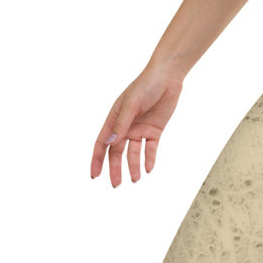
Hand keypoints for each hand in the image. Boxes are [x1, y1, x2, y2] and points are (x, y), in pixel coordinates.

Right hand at [90, 63, 184, 186]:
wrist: (168, 77)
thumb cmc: (146, 86)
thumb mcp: (132, 104)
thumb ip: (122, 124)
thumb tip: (110, 143)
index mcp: (114, 118)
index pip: (102, 143)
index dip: (97, 159)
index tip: (94, 175)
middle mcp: (125, 126)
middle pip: (117, 152)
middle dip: (115, 168)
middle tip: (116, 184)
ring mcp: (140, 129)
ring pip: (134, 153)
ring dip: (133, 166)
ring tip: (135, 179)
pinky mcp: (154, 131)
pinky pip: (150, 149)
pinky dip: (149, 159)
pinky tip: (148, 169)